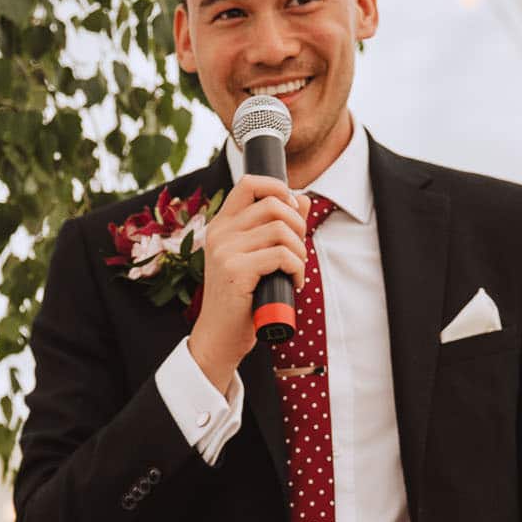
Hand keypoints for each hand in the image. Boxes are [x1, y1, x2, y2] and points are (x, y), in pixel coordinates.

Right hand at [186, 175, 310, 387]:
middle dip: (298, 225)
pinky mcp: (236, 270)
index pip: (249, 183)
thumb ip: (276, 226)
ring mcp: (225, 251)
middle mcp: (219, 233)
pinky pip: (282, 255)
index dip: (278, 188)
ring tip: (296, 271)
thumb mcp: (256, 258)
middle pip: (273, 204)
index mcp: (221, 226)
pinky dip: (297, 268)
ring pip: (281, 230)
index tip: (292, 211)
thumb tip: (302, 199)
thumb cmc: (239, 300)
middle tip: (298, 251)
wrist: (219, 337)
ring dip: (300, 252)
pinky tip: (294, 283)